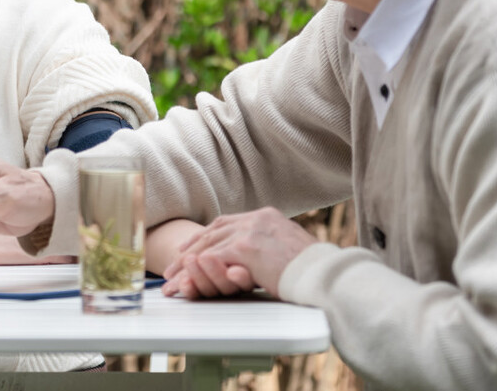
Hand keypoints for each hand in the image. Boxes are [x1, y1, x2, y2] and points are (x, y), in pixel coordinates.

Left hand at [162, 207, 315, 299]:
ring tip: (173, 278)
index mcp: (266, 216)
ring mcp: (251, 230)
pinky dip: (197, 271)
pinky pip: (213, 258)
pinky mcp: (247, 247)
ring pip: (209, 246)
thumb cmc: (313, 271)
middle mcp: (257, 219)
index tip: (190, 249)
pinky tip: (187, 280)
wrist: (323, 275)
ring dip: (187, 264)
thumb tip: (261, 261)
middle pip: (213, 231)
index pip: (227, 223)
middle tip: (173, 266)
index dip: (206, 237)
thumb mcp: (289, 251)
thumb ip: (270, 249)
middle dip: (190, 250)